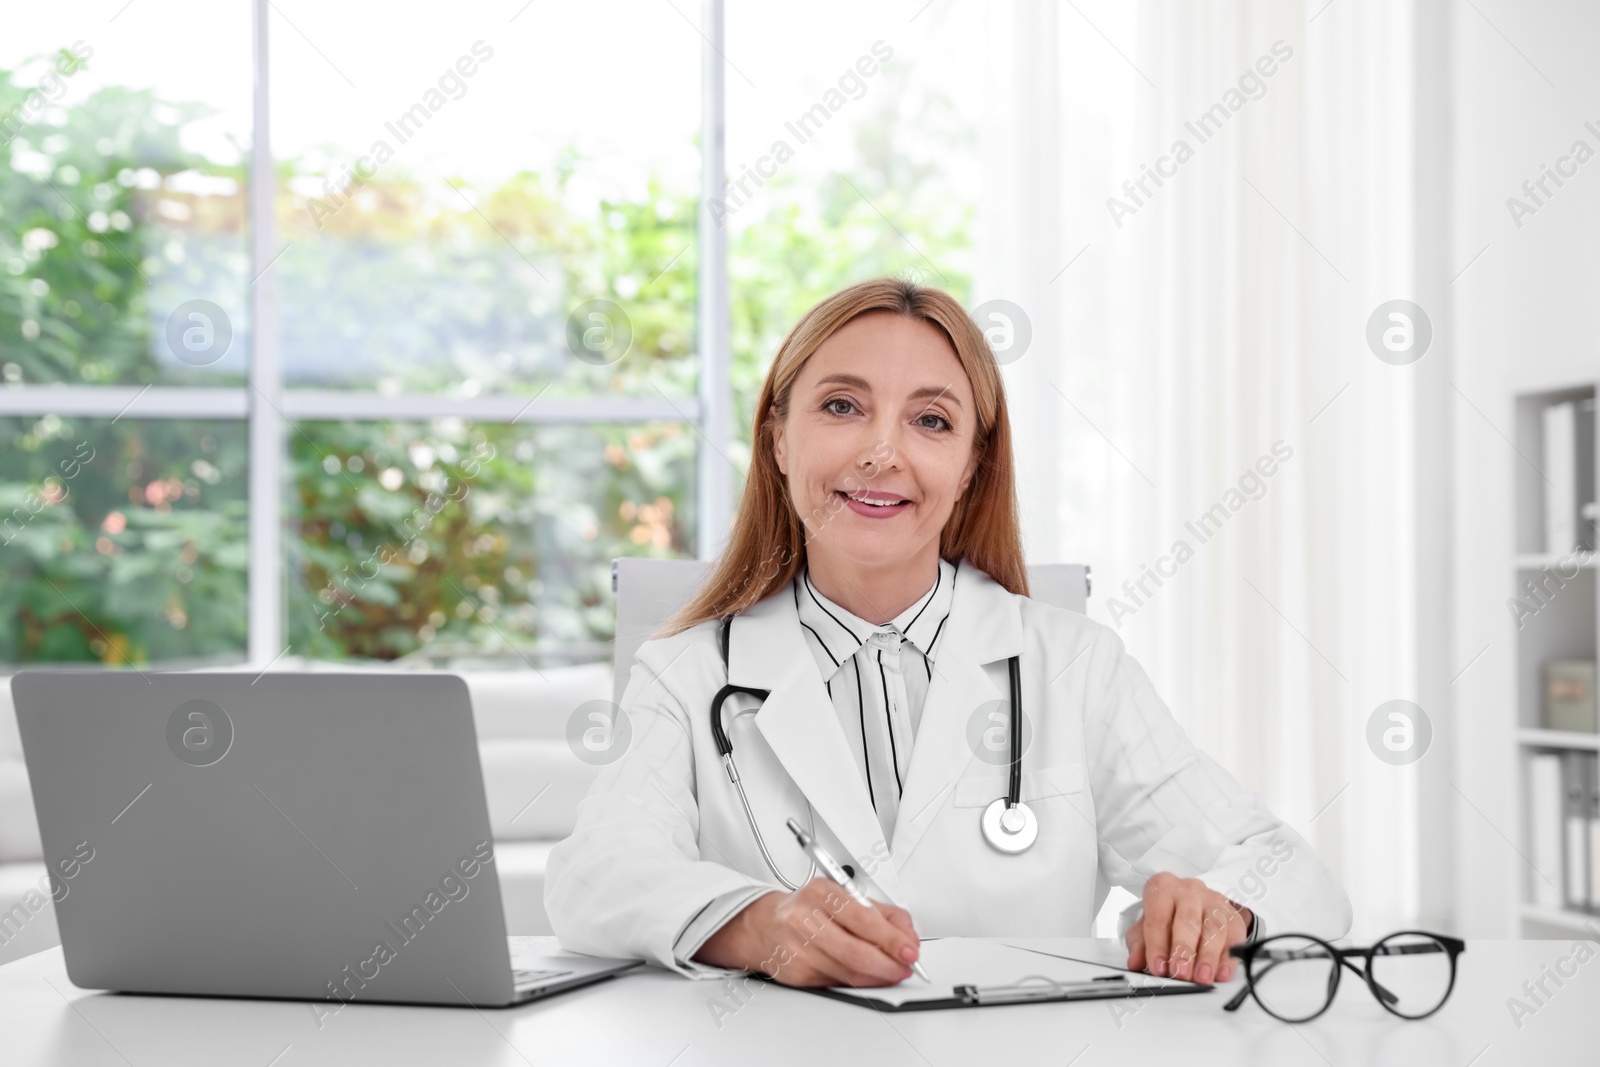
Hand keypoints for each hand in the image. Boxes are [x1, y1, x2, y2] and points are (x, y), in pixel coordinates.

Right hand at [693, 879, 921, 986]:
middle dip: (889, 965)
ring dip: (878, 977)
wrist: (766, 924)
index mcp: (821, 894)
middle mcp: (805, 920)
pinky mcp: (796, 974)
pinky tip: (867, 976)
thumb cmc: (808, 908)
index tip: (910, 950)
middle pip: (856, 952)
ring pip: (849, 972)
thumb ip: (880, 912)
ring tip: (892, 972)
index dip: (891, 939)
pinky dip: (858, 982)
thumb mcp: (842, 896)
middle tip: (906, 968)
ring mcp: (798, 949)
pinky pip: (837, 983)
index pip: (863, 919)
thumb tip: (908, 935)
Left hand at [1124, 872, 1251, 984]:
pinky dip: (1229, 958)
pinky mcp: (1233, 916)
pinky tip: (1222, 973)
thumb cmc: (1167, 915)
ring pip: (1214, 927)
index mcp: (1163, 888)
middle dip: (1184, 950)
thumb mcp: (1146, 926)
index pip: (1158, 918)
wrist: (1195, 903)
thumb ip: (1139, 944)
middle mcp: (1189, 890)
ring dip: (1208, 956)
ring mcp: (1214, 901)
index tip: (1158, 968)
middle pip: (1188, 920)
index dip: (1157, 945)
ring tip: (1202, 977)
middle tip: (1181, 973)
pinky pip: (1235, 937)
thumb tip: (1135, 962)